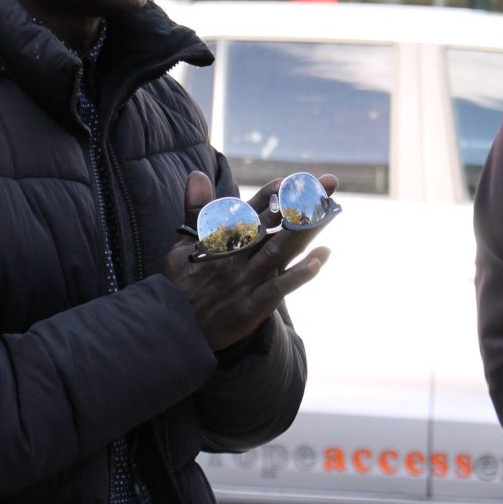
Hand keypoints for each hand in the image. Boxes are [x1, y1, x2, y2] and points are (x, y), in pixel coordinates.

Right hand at [162, 170, 334, 351]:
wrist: (172, 329)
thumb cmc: (180, 283)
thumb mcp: (183, 243)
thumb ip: (197, 209)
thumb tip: (199, 174)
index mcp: (221, 238)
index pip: (253, 209)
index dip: (275, 193)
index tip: (295, 179)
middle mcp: (237, 255)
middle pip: (275, 223)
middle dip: (302, 201)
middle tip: (327, 182)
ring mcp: (246, 280)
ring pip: (281, 249)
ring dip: (307, 229)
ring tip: (331, 210)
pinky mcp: (252, 305)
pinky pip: (280, 287)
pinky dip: (300, 273)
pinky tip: (321, 258)